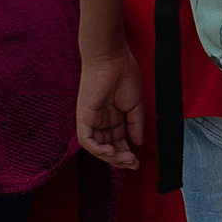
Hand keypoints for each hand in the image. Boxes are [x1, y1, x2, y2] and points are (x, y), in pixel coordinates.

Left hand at [76, 36, 145, 170]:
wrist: (113, 58)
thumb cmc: (124, 74)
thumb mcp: (135, 105)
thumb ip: (136, 124)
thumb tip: (138, 143)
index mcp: (113, 117)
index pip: (118, 142)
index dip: (127, 154)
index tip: (138, 162)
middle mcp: (101, 121)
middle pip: (108, 148)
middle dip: (120, 159)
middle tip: (133, 163)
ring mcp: (91, 120)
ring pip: (97, 148)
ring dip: (111, 157)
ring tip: (125, 159)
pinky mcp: (83, 117)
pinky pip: (87, 140)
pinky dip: (97, 149)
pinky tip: (111, 151)